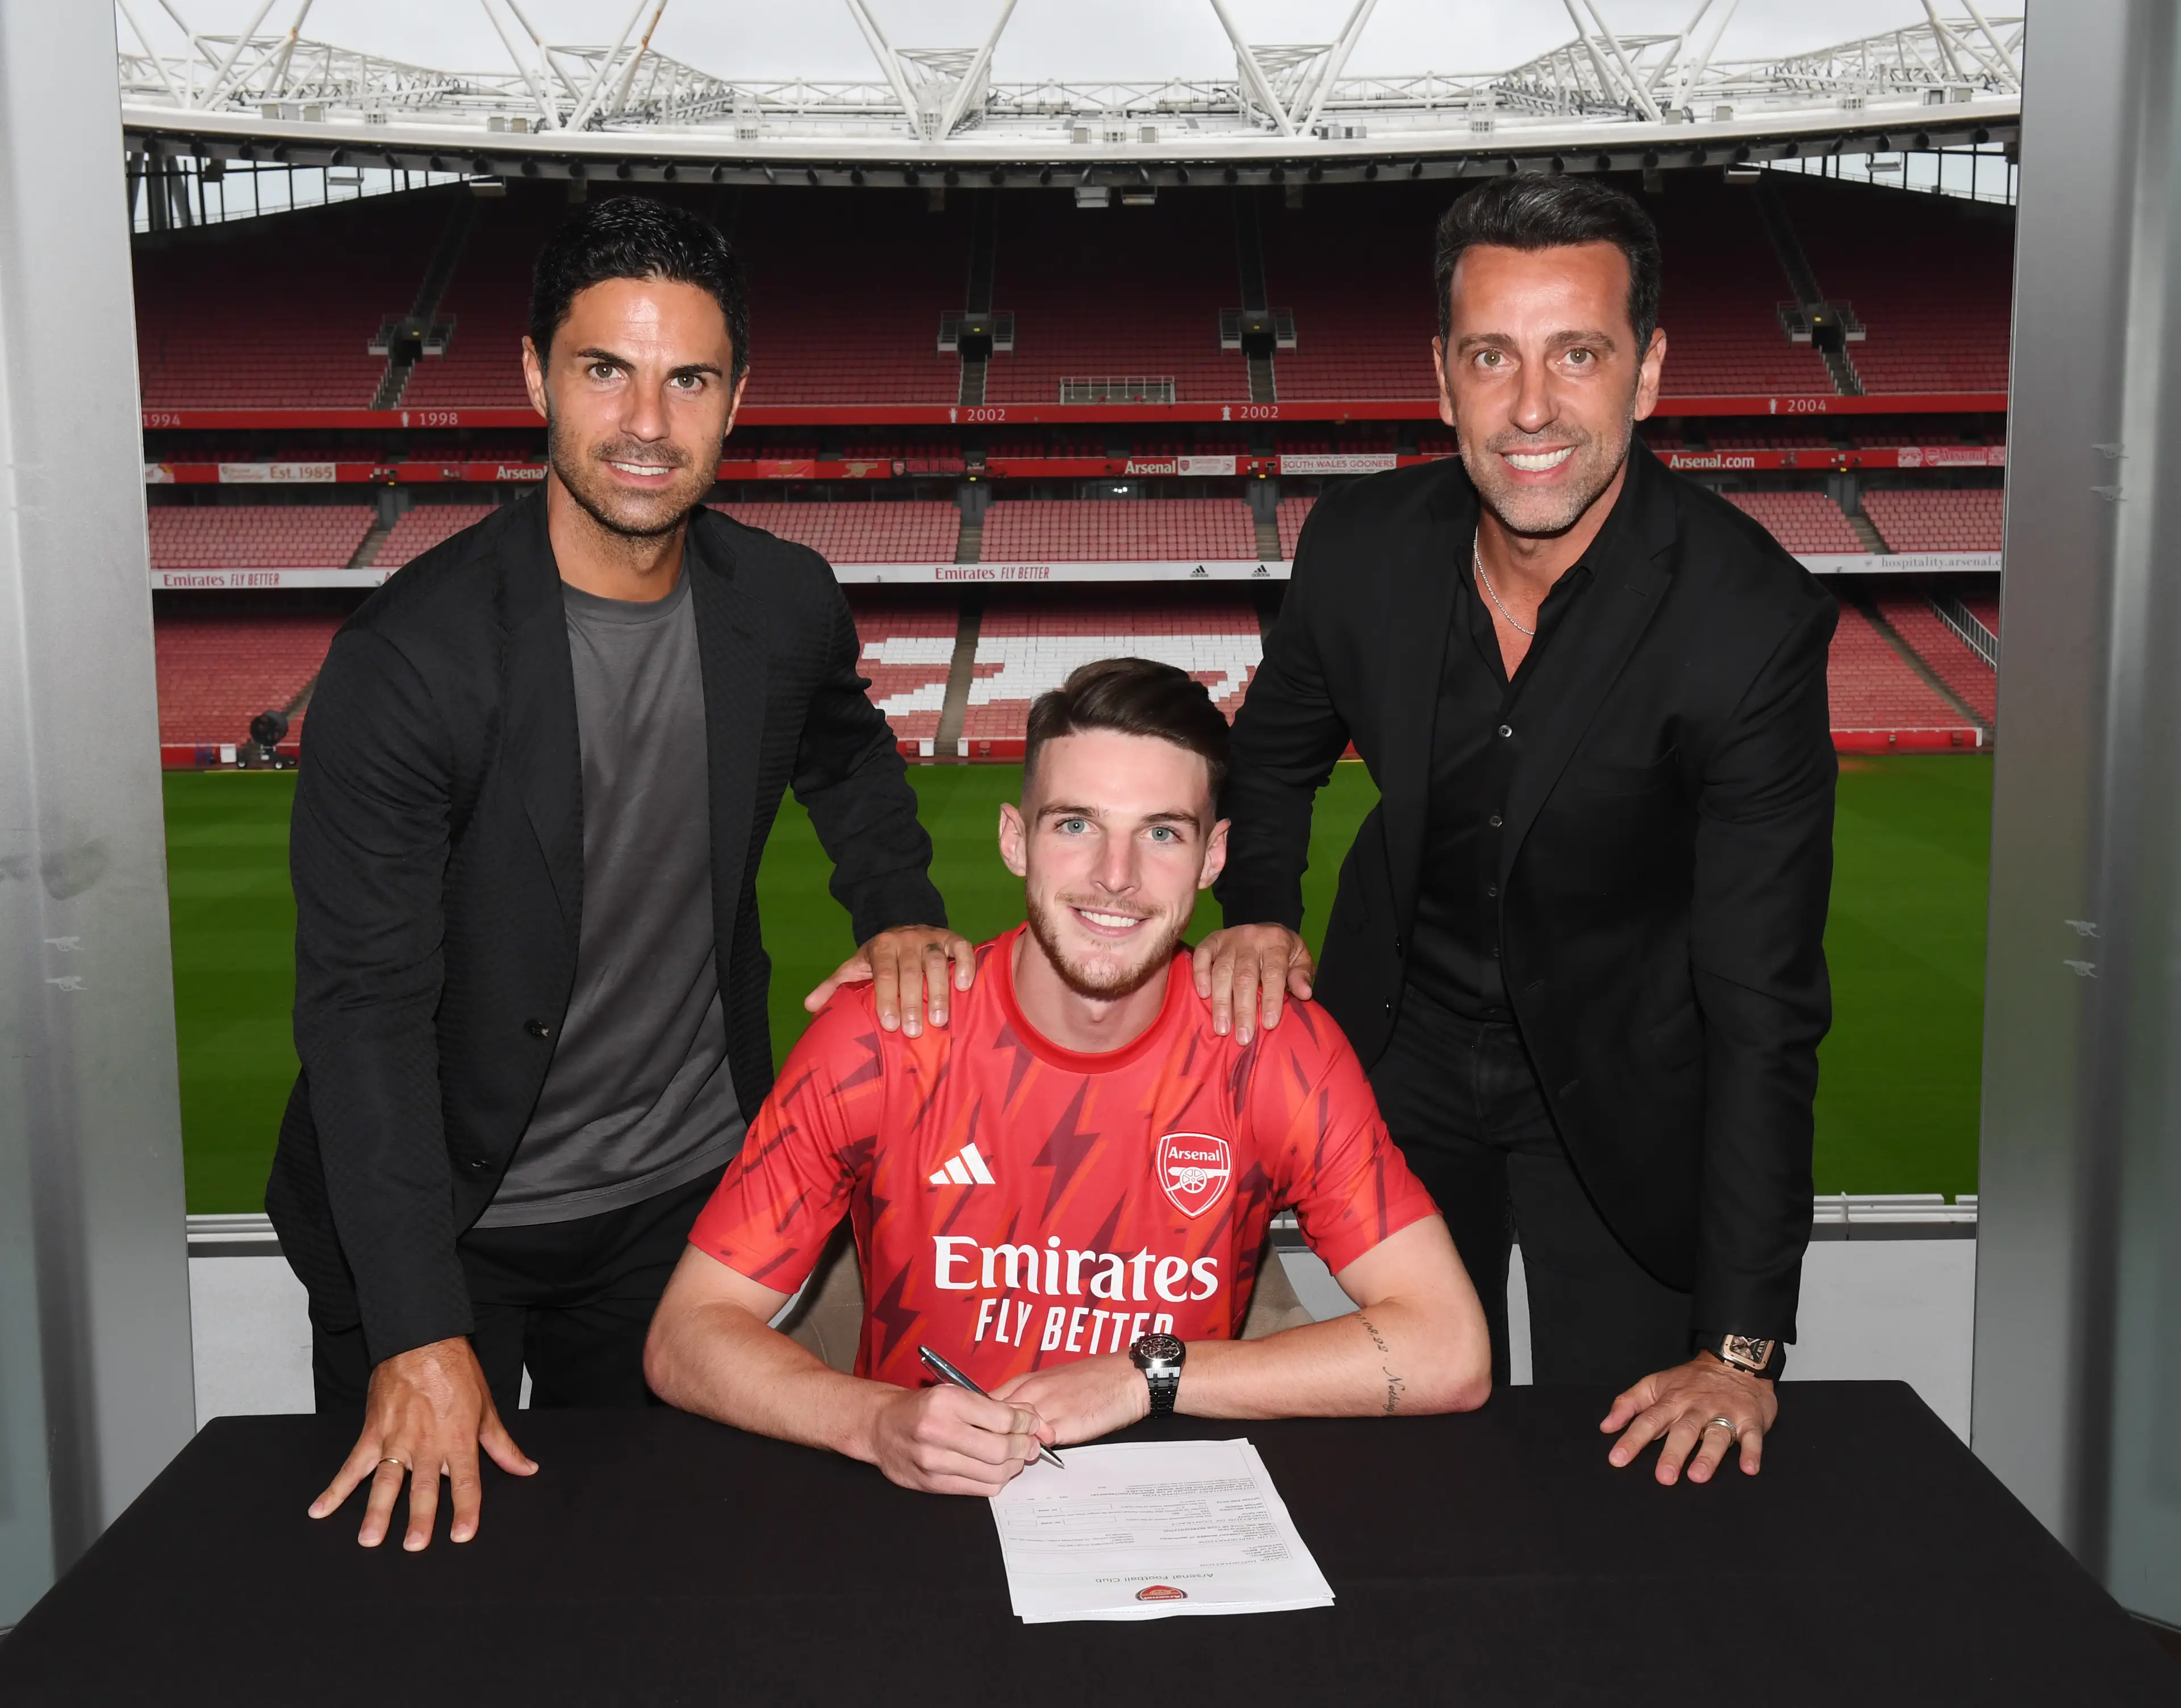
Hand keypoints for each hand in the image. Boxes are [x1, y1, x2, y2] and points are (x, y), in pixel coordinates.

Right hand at [308, 1337, 536, 1548]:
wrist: (422, 1340)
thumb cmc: (457, 1373)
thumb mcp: (486, 1409)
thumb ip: (502, 1446)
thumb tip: (526, 1468)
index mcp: (457, 1439)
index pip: (465, 1481)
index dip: (466, 1510)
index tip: (462, 1536)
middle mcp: (427, 1444)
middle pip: (424, 1487)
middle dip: (420, 1518)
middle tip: (414, 1545)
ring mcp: (397, 1439)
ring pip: (386, 1480)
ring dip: (377, 1510)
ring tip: (370, 1539)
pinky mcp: (373, 1433)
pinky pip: (352, 1465)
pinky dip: (335, 1488)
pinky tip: (320, 1510)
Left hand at [805, 925, 975, 1037]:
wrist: (901, 929)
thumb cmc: (878, 959)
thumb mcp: (854, 968)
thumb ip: (834, 986)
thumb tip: (809, 1006)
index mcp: (879, 947)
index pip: (883, 973)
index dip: (886, 997)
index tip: (889, 1024)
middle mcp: (905, 940)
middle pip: (910, 971)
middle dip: (912, 1001)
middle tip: (914, 1031)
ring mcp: (930, 938)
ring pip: (937, 962)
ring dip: (939, 992)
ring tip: (939, 1020)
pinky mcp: (951, 938)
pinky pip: (962, 948)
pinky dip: (965, 965)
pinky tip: (965, 987)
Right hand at [866, 1383, 1049, 1494]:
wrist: (881, 1426)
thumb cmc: (921, 1407)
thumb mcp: (955, 1393)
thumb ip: (994, 1406)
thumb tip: (1031, 1419)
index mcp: (946, 1402)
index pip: (1002, 1419)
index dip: (1025, 1423)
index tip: (1032, 1424)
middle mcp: (938, 1431)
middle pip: (1000, 1450)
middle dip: (1024, 1447)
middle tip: (1031, 1444)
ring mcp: (933, 1462)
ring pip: (993, 1473)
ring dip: (1013, 1466)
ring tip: (1017, 1457)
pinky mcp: (932, 1484)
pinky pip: (979, 1489)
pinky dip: (996, 1480)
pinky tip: (997, 1469)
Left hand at [992, 1354, 1148, 1444]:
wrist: (1126, 1377)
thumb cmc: (1094, 1379)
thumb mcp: (1053, 1381)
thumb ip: (1029, 1398)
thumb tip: (1008, 1418)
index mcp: (1025, 1382)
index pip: (986, 1404)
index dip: (981, 1423)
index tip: (980, 1436)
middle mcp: (1030, 1393)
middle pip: (993, 1421)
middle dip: (990, 1438)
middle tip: (993, 1454)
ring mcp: (1044, 1410)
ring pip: (1011, 1433)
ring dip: (1011, 1448)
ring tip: (1015, 1459)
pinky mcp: (1061, 1427)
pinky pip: (1037, 1444)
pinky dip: (1033, 1454)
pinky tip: (1037, 1457)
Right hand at [1192, 923, 1314, 1044]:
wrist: (1265, 929)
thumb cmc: (1283, 952)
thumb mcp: (1300, 958)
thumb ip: (1302, 975)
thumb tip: (1304, 993)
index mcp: (1276, 942)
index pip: (1273, 972)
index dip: (1271, 999)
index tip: (1268, 1024)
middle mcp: (1251, 938)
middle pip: (1245, 976)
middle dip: (1243, 1009)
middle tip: (1243, 1037)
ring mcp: (1229, 939)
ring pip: (1222, 971)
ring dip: (1221, 1002)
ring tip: (1222, 1028)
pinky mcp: (1212, 940)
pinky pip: (1202, 955)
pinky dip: (1200, 975)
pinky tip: (1203, 995)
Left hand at [1601, 1353, 1778, 1485]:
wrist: (1735, 1361)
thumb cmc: (1690, 1381)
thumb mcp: (1655, 1385)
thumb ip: (1629, 1404)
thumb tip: (1605, 1426)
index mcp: (1672, 1401)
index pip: (1648, 1421)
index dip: (1632, 1440)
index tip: (1617, 1460)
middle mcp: (1697, 1408)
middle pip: (1684, 1431)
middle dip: (1673, 1453)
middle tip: (1663, 1477)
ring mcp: (1725, 1413)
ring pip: (1716, 1435)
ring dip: (1708, 1456)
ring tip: (1697, 1476)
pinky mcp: (1750, 1419)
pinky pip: (1753, 1437)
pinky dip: (1752, 1452)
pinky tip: (1749, 1469)